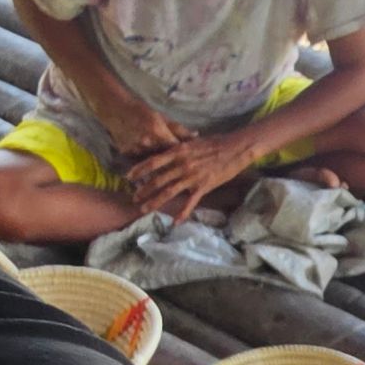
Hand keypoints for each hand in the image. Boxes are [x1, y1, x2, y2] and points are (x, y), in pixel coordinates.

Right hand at [98, 95, 191, 163]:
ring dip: (159, 163)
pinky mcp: (126, 153)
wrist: (114, 109)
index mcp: (159, 132)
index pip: (177, 149)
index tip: (191, 158)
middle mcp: (147, 142)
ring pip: (152, 161)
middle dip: (173, 162)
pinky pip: (140, 160)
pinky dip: (145, 160)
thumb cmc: (141, 110)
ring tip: (165, 165)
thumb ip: (179, 129)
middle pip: (166, 159)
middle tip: (181, 166)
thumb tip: (196, 136)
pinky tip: (146, 160)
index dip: (184, 154)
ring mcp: (135, 149)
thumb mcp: (162, 117)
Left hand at [127, 127, 256, 220]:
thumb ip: (178, 148)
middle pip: (158, 179)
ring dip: (154, 201)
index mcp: (178, 151)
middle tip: (133, 198)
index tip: (128, 176)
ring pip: (169, 192)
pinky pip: (190, 202)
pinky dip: (182, 213)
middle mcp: (182, 164)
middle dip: (143, 190)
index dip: (139, 169)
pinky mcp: (203, 186)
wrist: (235, 148)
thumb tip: (165, 151)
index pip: (153, 161)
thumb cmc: (215, 143)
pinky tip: (175, 222)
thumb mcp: (192, 142)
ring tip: (144, 209)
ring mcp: (192, 177)